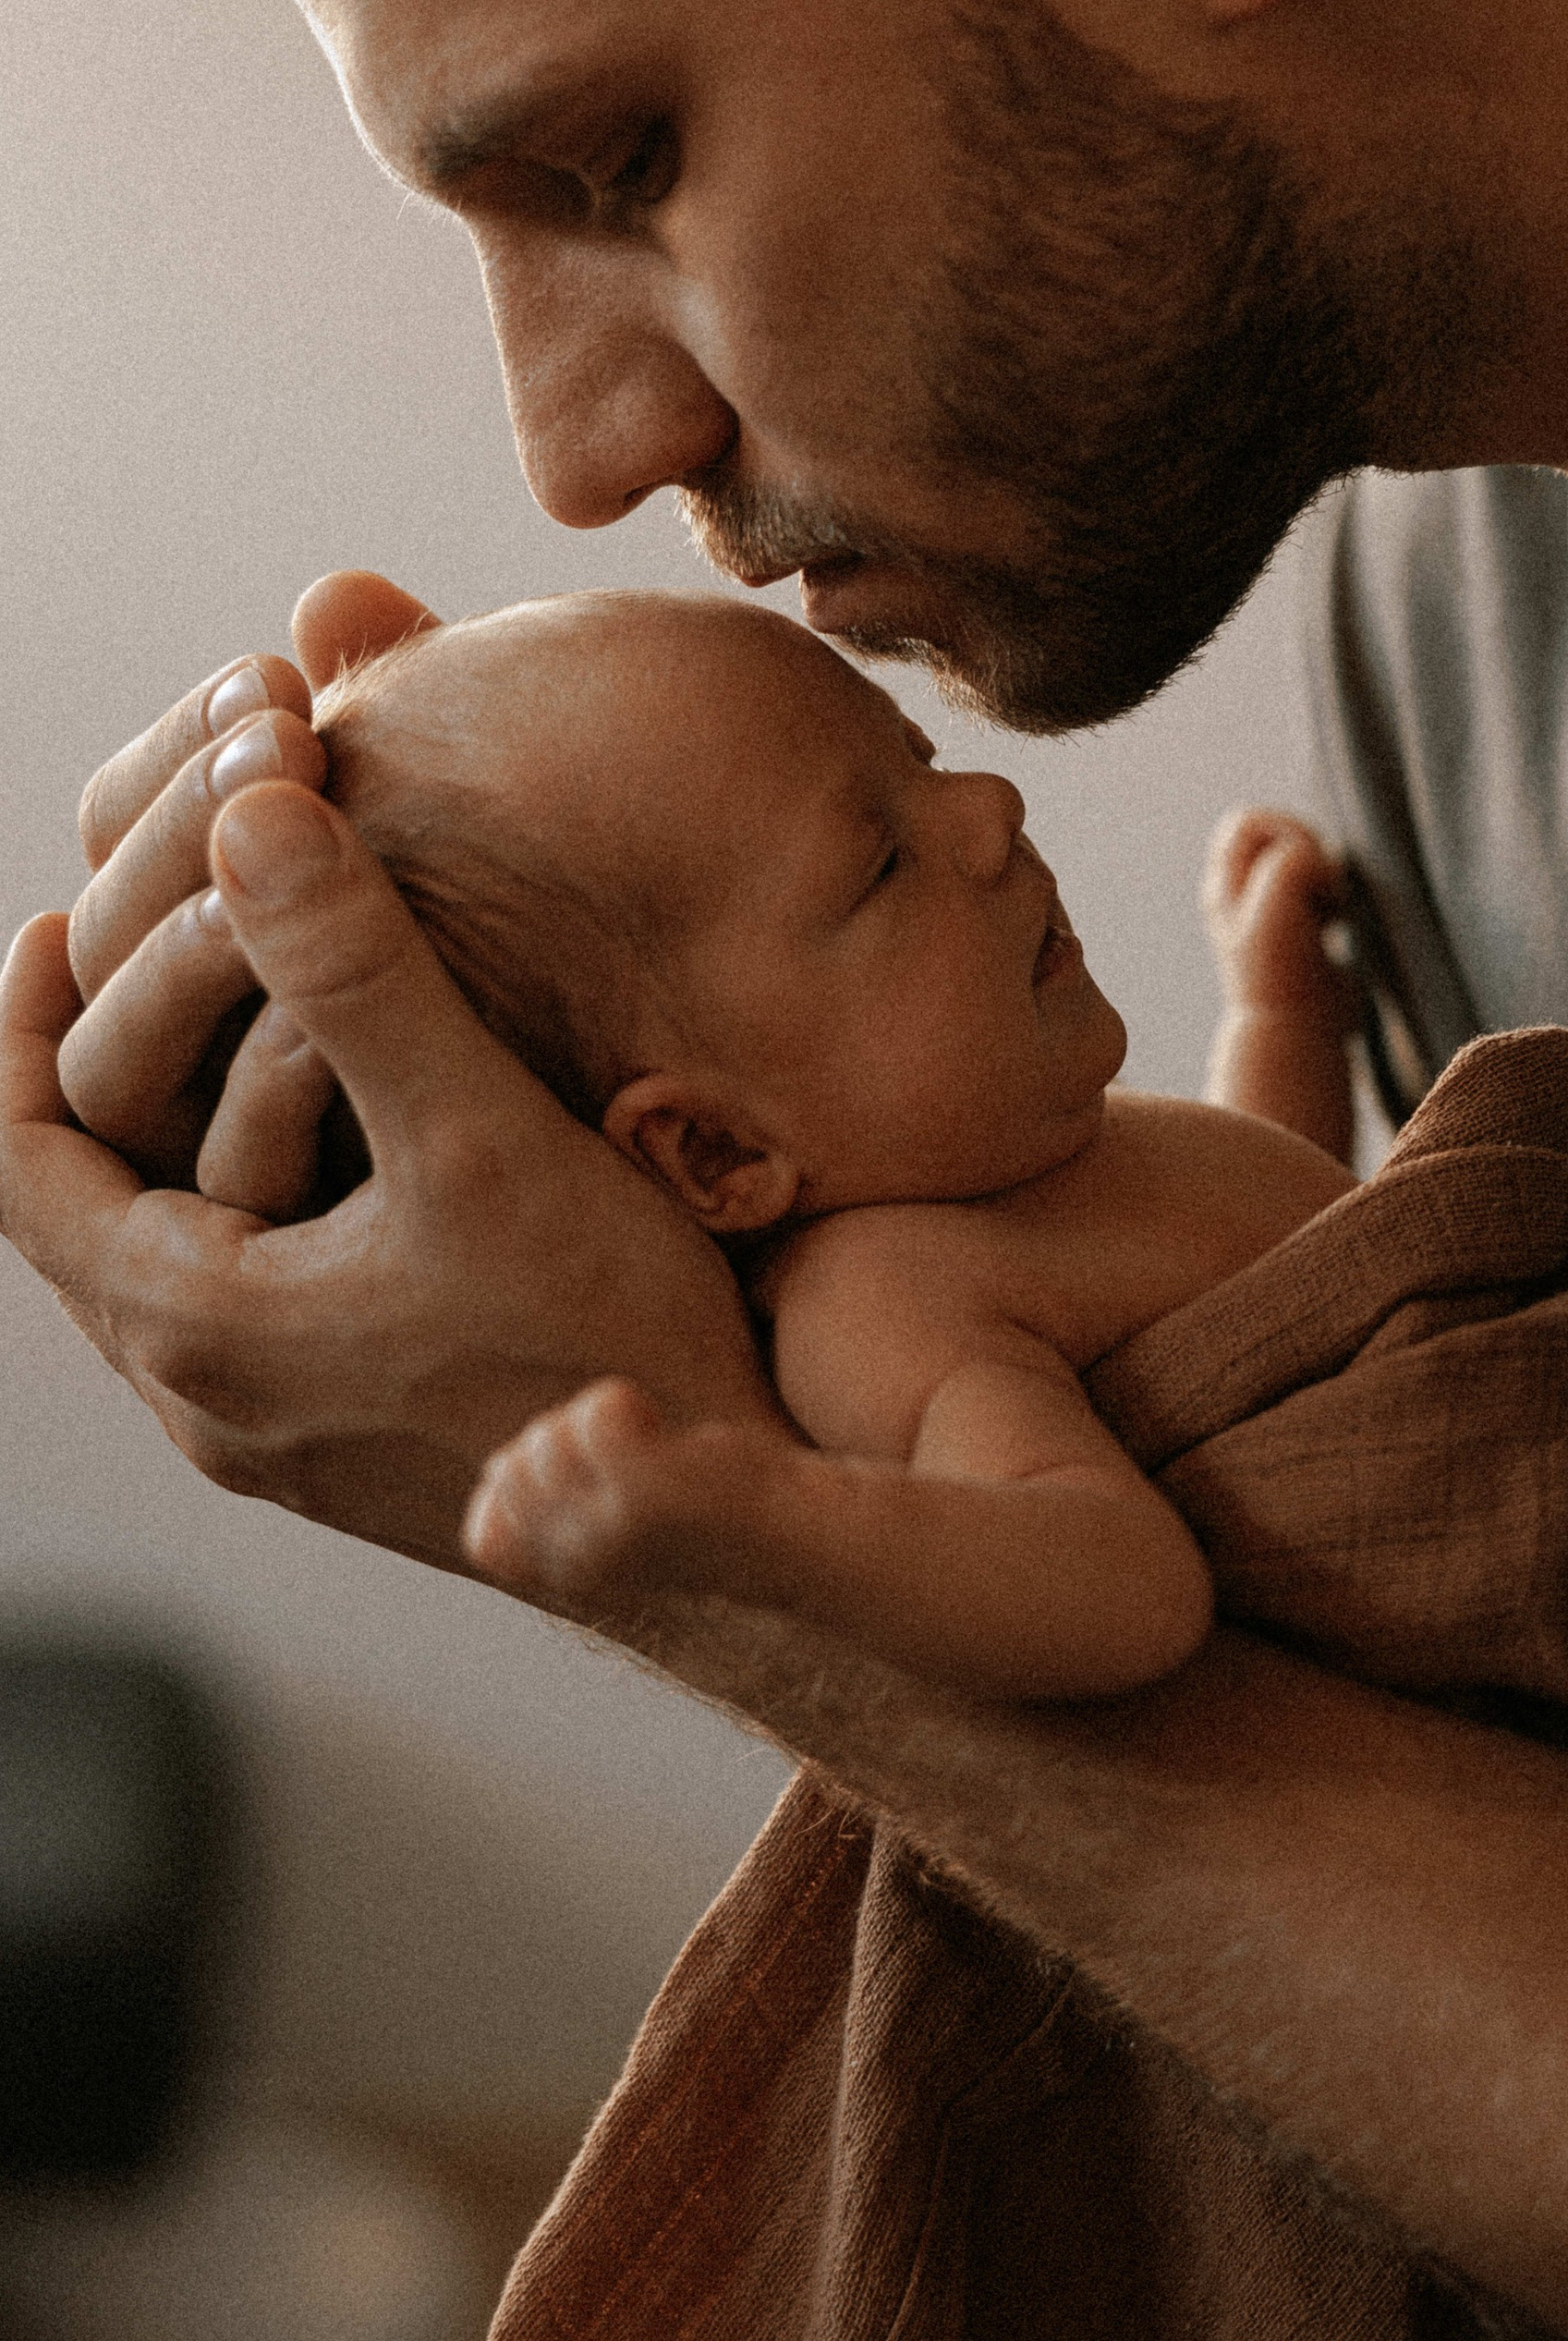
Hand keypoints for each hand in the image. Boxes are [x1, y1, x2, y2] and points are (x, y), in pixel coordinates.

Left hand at [3, 576, 779, 1568]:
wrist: (723, 1522)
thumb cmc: (612, 1341)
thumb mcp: (481, 1135)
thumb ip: (362, 976)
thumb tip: (251, 818)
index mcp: (198, 1325)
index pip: (18, 1164)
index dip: (18, 1031)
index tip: (56, 923)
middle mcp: (209, 1399)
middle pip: (75, 1212)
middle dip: (87, 1070)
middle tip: (121, 952)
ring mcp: (276, 1434)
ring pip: (161, 1257)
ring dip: (172, 1135)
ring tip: (220, 1029)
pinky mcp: (345, 1443)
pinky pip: (242, 1300)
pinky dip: (249, 1198)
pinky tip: (335, 1140)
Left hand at [1199, 808, 1352, 1018]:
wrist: (1298, 1032)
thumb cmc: (1281, 974)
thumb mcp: (1275, 910)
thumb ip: (1290, 864)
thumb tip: (1314, 857)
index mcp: (1224, 886)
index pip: (1248, 821)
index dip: (1285, 832)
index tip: (1307, 872)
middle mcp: (1240, 894)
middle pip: (1273, 833)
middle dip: (1308, 848)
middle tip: (1321, 887)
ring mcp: (1270, 910)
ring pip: (1300, 858)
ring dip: (1324, 874)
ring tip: (1329, 908)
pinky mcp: (1301, 927)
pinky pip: (1319, 885)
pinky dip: (1333, 894)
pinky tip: (1337, 922)